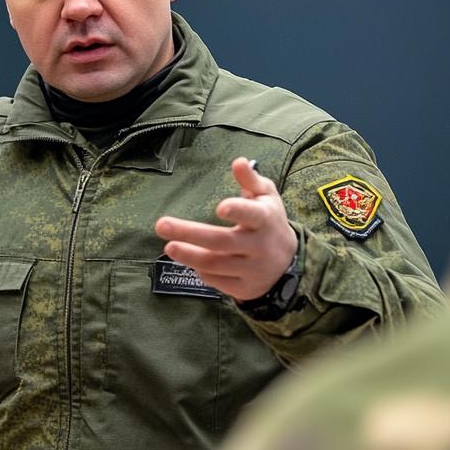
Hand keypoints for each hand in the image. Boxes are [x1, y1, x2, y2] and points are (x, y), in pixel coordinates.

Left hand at [155, 157, 297, 301]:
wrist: (288, 263)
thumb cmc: (269, 222)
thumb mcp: (267, 197)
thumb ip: (251, 180)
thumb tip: (237, 161)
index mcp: (265, 220)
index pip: (252, 216)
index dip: (238, 211)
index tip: (220, 207)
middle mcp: (259, 246)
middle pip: (222, 241)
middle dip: (190, 233)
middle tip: (161, 225)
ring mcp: (252, 269)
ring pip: (216, 264)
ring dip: (189, 256)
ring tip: (169, 247)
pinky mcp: (244, 288)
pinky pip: (218, 281)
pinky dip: (201, 271)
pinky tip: (188, 260)